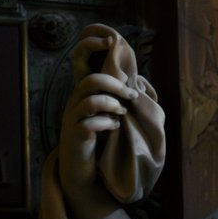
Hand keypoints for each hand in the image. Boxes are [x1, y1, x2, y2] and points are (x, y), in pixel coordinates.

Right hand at [59, 30, 138, 200]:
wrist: (82, 170)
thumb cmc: (99, 140)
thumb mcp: (109, 115)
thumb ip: (120, 99)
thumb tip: (143, 86)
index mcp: (84, 95)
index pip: (84, 66)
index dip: (94, 53)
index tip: (113, 48)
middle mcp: (76, 104)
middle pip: (90, 80)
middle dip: (115, 84)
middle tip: (130, 96)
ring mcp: (74, 120)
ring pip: (89, 99)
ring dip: (111, 104)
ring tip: (122, 113)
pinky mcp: (77, 137)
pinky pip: (89, 124)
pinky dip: (106, 124)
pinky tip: (115, 128)